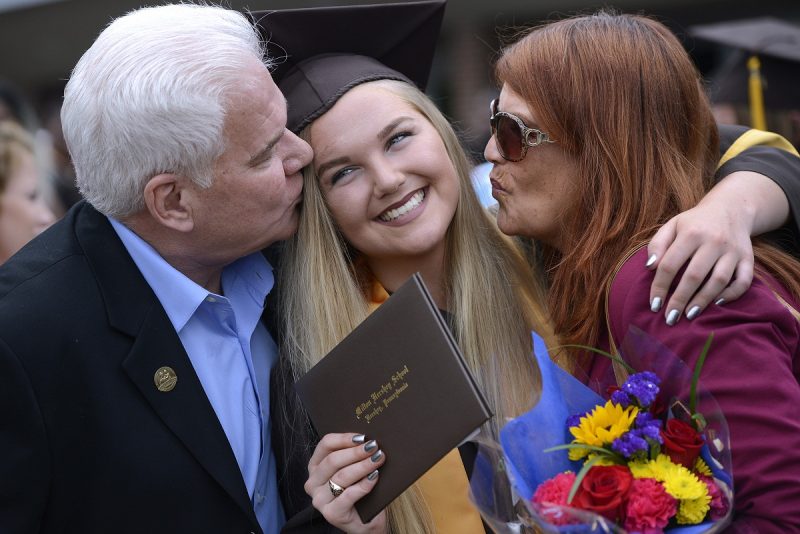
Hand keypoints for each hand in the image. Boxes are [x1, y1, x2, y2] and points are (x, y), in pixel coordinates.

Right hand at [305, 433, 387, 533]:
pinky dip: (364, 484)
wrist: (365, 522)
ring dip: (362, 466)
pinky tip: (374, 477)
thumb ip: (353, 455)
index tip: (362, 437)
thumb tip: (368, 440)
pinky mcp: (331, 514)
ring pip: (341, 476)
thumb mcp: (352, 469)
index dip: (344, 438)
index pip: (325, 445)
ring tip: (378, 459)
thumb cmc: (359, 492)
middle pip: (333, 460)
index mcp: (315, 466)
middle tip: (374, 447)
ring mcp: (320, 500)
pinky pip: (349, 495)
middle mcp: (313, 482)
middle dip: (356, 452)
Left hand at [647, 170, 787, 324]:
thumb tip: (650, 267)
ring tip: (690, 314)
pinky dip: (732, 294)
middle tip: (670, 318)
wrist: (731, 208)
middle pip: (694, 276)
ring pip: (719, 280)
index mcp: (691, 233)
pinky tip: (718, 303)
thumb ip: (657, 244)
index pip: (670, 265)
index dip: (660, 286)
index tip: (654, 305)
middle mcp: (714, 241)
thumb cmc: (694, 223)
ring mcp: (733, 250)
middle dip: (680, 299)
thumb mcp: (672, 226)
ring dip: (703, 300)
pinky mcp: (748, 257)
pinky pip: (744, 280)